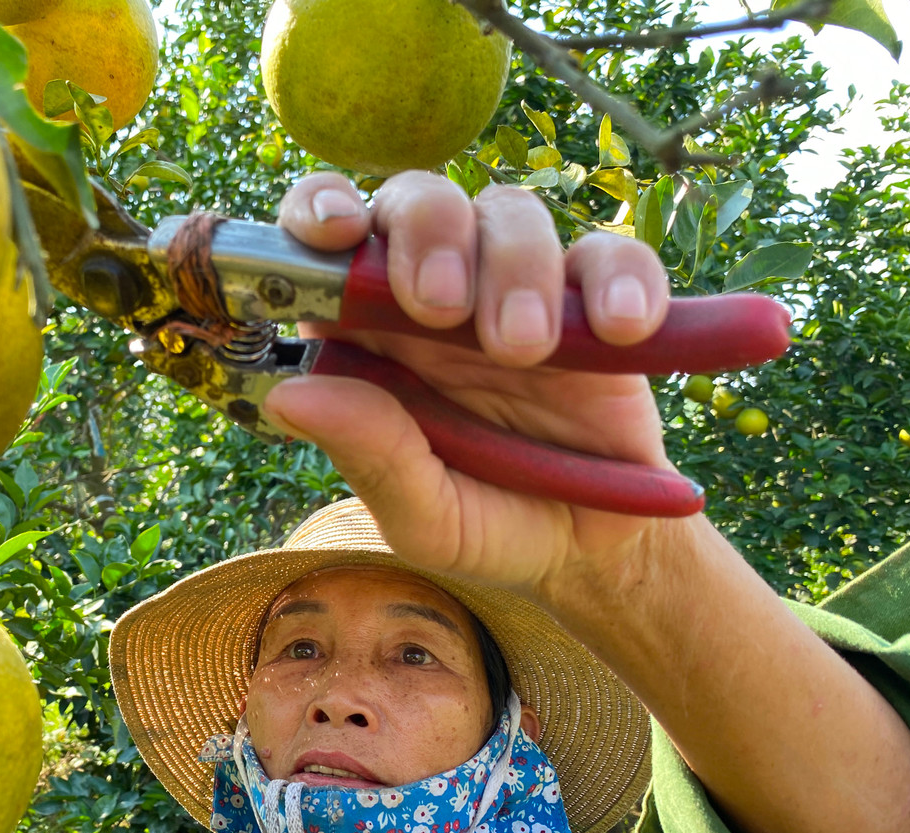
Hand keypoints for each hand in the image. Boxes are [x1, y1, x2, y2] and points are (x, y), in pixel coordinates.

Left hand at [265, 171, 675, 596]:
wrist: (589, 554)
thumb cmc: (484, 524)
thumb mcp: (422, 516)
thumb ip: (369, 454)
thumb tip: (290, 394)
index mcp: (372, 336)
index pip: (330, 242)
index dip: (320, 210)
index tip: (331, 231)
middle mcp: (438, 297)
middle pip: (421, 202)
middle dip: (426, 233)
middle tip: (438, 308)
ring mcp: (519, 291)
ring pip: (510, 215)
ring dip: (513, 267)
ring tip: (522, 349)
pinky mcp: (597, 305)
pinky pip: (613, 256)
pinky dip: (619, 279)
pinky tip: (619, 329)